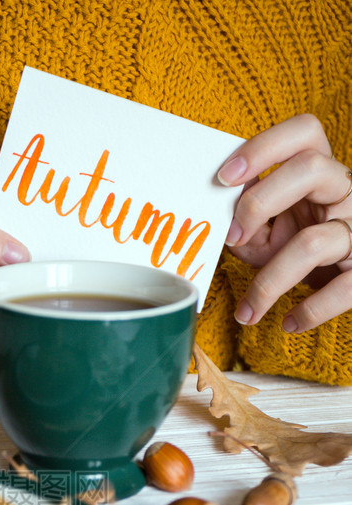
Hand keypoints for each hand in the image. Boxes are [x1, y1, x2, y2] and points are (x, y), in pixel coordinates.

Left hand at [217, 114, 351, 332]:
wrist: (345, 277)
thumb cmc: (297, 247)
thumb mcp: (269, 230)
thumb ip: (245, 220)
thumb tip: (214, 216)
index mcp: (320, 172)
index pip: (304, 133)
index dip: (264, 147)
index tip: (223, 177)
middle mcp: (345, 192)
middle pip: (311, 168)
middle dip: (261, 201)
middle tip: (232, 237)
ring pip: (315, 242)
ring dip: (270, 280)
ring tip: (247, 310)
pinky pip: (343, 289)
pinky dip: (311, 310)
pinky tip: (288, 322)